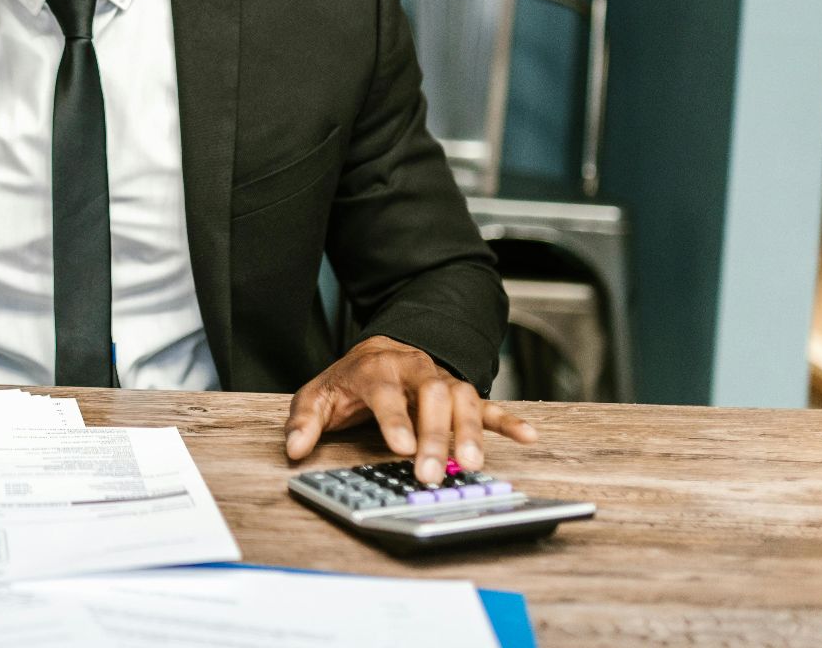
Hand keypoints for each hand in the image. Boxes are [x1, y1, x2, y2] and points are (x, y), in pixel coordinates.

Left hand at [282, 335, 537, 484]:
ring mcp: (443, 381)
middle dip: (434, 434)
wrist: (382, 351)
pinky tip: (528, 437)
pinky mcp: (463, 394)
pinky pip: (489, 405)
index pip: (387, 392)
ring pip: (463, 399)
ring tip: (472, 464)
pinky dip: (508, 420)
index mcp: (377, 369)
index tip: (401, 448)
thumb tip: (293, 450)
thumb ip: (304, 422)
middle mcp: (415, 370)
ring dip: (470, 431)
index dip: (395, 419)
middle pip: (432, 396)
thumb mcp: (318, 396)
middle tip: (432, 471)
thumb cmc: (350, 381)